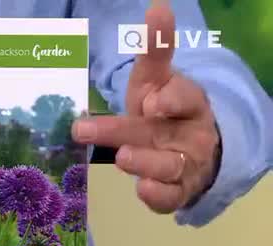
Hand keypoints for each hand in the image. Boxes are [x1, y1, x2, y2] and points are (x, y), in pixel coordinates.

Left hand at [72, 1, 220, 213]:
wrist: (192, 153)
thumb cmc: (164, 113)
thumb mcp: (155, 81)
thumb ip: (155, 50)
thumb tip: (158, 6)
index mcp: (186, 103)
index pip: (184, 97)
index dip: (170, 99)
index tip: (151, 102)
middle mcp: (188, 134)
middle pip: (156, 133)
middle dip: (121, 131)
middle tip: (83, 130)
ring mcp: (184, 165)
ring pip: (166, 166)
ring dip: (144, 163)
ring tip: (121, 157)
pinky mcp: (176, 192)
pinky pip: (168, 198)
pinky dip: (156, 195)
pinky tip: (141, 189)